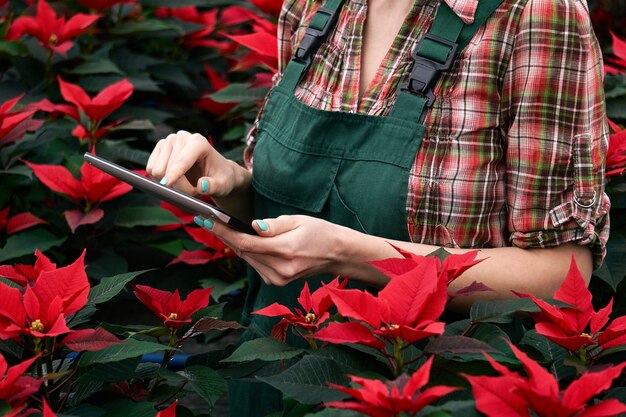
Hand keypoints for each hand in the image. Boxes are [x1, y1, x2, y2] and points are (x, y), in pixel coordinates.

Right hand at [146, 130, 247, 197]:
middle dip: (178, 186)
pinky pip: (150, 170)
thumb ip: (214, 186)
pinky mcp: (160, 148)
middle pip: (168, 168)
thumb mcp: (223, 186)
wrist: (216, 172)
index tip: (166, 185)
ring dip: (170, 183)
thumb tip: (202, 185)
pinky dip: (161, 179)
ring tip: (186, 183)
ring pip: (157, 170)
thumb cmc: (221, 178)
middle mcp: (182, 137)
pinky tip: (175, 178)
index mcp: (199, 142)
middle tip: (193, 190)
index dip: (174, 174)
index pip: (182, 161)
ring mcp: (169, 141)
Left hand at [195, 214, 344, 285]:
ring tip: (219, 226)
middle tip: (206, 219)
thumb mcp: (298, 221)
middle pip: (242, 251)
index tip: (207, 219)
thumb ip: (273, 225)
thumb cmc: (320, 232)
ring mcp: (277, 278)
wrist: (336, 254)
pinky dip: (247, 251)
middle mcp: (279, 269)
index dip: (223, 231)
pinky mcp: (276, 281)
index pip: (245, 243)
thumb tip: (252, 226)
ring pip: (246, 258)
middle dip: (223, 235)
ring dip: (233, 243)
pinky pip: (255, 264)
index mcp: (285, 251)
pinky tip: (242, 240)